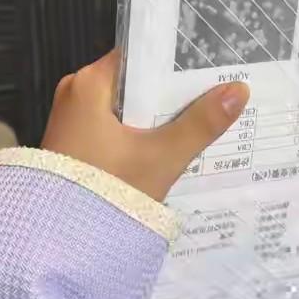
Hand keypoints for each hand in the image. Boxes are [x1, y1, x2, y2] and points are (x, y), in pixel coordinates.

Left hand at [42, 50, 249, 204]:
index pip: (141, 56)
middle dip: (172, 92)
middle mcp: (75, 92)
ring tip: (201, 119)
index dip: (176, 62)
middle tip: (216, 95)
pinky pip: (115, 127)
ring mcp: (72, 119)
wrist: (58, 241)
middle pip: (136, 83)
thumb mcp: (161, 157)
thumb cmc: (106, 189)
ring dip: (158, 117)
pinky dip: (140, 134)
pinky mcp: (74, 143)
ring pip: (127, 108)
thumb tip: (239, 90)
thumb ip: (201, 124)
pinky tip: (169, 144)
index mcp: (89, 82)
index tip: (211, 67)